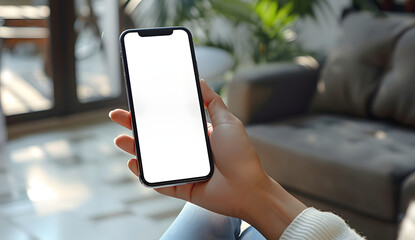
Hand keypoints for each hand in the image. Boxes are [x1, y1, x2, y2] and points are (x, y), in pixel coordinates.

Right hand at [110, 80, 305, 239]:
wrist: (248, 188)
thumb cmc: (241, 155)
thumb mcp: (228, 122)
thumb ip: (213, 103)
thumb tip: (200, 81)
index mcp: (197, 135)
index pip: (169, 120)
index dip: (151, 112)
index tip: (137, 102)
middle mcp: (187, 151)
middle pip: (155, 138)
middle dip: (134, 127)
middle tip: (116, 116)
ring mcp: (181, 170)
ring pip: (152, 159)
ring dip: (133, 149)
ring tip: (120, 140)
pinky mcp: (180, 188)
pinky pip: (157, 181)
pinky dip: (143, 175)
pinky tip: (133, 164)